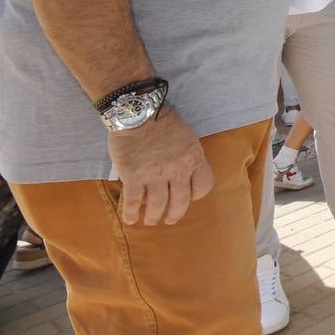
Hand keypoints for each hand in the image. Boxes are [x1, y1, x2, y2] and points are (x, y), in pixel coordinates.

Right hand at [106, 106, 213, 225]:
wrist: (138, 114)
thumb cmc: (164, 124)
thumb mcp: (188, 138)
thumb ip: (189, 158)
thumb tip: (187, 177)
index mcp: (193, 158)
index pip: (204, 185)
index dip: (197, 195)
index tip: (190, 198)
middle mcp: (177, 170)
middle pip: (181, 201)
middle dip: (175, 214)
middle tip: (169, 220)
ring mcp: (154, 175)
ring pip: (158, 205)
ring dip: (154, 216)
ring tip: (151, 221)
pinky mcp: (133, 176)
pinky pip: (134, 201)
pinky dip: (132, 213)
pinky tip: (130, 219)